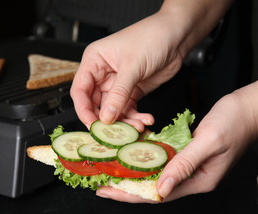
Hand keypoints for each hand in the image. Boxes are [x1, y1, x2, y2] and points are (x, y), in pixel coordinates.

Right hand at [70, 11, 184, 130]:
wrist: (176, 36)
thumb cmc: (152, 37)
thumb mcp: (133, 66)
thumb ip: (119, 94)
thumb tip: (106, 117)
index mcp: (95, 61)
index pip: (80, 90)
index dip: (84, 110)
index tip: (92, 126)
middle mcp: (103, 73)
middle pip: (96, 104)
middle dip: (106, 120)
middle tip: (115, 133)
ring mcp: (119, 84)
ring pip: (114, 110)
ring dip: (125, 121)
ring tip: (137, 127)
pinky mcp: (133, 91)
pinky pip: (129, 109)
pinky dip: (136, 118)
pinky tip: (145, 120)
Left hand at [96, 93, 257, 201]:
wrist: (250, 107)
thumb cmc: (236, 122)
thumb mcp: (209, 141)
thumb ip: (185, 164)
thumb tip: (161, 188)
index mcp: (199, 180)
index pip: (159, 194)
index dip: (131, 193)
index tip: (109, 191)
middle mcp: (193, 176)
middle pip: (154, 187)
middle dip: (127, 186)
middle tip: (102, 183)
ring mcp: (190, 165)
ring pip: (157, 173)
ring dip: (135, 173)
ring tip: (112, 171)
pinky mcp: (188, 152)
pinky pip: (163, 159)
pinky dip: (146, 158)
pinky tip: (132, 153)